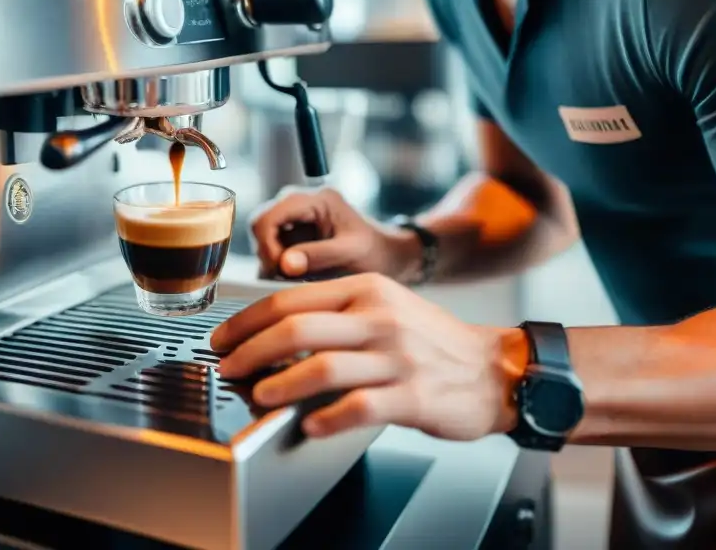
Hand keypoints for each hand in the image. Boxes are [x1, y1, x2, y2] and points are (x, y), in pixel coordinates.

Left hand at [210, 273, 526, 439]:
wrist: (493, 368)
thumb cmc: (428, 340)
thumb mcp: (383, 307)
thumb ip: (334, 314)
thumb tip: (272, 332)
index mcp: (365, 289)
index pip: (289, 299)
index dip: (246, 322)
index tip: (223, 340)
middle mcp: (379, 317)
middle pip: (297, 327)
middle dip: (251, 351)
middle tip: (229, 369)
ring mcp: (397, 356)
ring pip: (324, 365)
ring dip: (281, 383)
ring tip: (259, 396)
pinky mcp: (414, 395)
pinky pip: (361, 406)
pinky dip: (328, 417)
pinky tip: (309, 425)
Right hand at [250, 187, 419, 279]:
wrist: (390, 258)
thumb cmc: (377, 251)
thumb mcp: (351, 253)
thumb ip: (318, 256)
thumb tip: (284, 264)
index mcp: (315, 200)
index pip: (269, 216)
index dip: (267, 245)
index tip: (279, 269)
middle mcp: (300, 205)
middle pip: (261, 226)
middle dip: (269, 255)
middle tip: (286, 277)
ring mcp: (296, 221)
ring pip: (264, 241)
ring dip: (275, 264)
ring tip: (298, 279)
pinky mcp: (295, 238)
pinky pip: (274, 252)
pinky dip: (281, 268)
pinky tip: (300, 279)